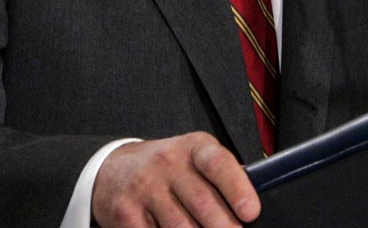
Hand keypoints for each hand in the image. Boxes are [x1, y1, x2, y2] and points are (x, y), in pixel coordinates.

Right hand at [92, 132, 261, 226]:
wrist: (116, 169)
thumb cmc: (168, 167)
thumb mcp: (195, 158)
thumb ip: (221, 177)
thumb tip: (246, 209)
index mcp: (193, 147)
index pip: (218, 164)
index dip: (237, 189)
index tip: (251, 213)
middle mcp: (167, 163)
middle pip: (202, 203)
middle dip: (224, 226)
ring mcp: (144, 187)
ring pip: (180, 226)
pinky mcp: (126, 212)